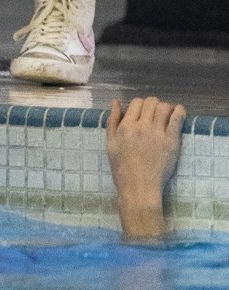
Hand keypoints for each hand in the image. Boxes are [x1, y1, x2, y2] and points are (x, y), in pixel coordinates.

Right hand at [106, 96, 185, 239]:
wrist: (138, 187)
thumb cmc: (122, 168)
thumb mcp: (110, 144)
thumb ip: (112, 121)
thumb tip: (115, 102)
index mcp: (125, 128)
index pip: (136, 103)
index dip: (140, 105)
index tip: (143, 114)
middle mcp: (141, 127)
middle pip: (151, 102)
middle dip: (153, 105)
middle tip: (154, 115)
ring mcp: (157, 133)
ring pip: (164, 107)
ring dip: (165, 108)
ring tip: (165, 116)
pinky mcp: (171, 140)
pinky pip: (177, 118)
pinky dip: (179, 111)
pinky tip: (178, 113)